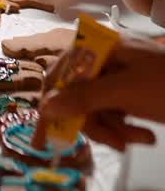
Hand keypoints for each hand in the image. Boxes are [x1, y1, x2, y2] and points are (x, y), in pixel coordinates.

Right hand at [36, 39, 163, 150]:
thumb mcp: (123, 93)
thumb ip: (82, 98)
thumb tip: (44, 107)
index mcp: (98, 47)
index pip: (58, 72)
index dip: (51, 103)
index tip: (48, 133)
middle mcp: (102, 58)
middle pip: (76, 96)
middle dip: (96, 123)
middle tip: (117, 143)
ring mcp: (117, 76)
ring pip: (94, 109)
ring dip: (114, 130)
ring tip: (139, 140)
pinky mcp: (129, 93)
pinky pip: (112, 113)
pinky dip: (125, 129)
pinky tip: (145, 137)